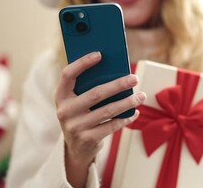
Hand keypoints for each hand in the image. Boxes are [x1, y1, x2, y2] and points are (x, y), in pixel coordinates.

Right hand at [54, 51, 144, 186]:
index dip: (82, 63)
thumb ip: (88, 87)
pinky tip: (135, 112)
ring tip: (141, 96)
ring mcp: (75, 127)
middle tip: (134, 78)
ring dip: (128, 102)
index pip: (67, 74)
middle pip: (95, 93)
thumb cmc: (82, 115)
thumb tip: (115, 70)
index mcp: (60, 96)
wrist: (76, 148)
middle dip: (118, 85)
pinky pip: (112, 126)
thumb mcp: (77, 101)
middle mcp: (64, 111)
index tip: (100, 54)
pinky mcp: (87, 139)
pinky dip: (126, 118)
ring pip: (108, 111)